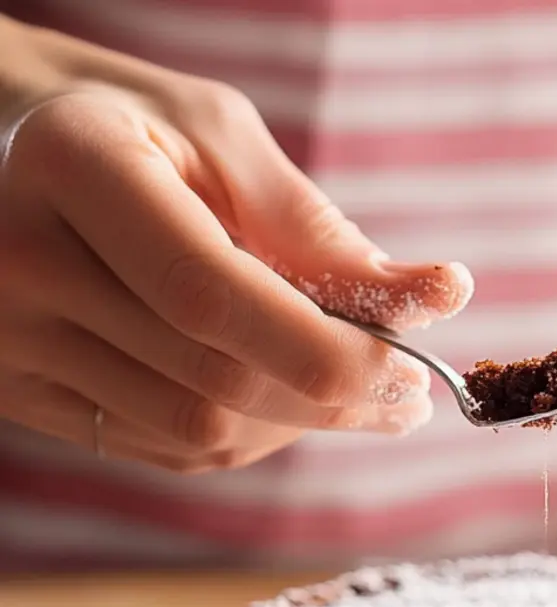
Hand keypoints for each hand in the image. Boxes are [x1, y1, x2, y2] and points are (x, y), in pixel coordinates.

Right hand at [0, 19, 472, 472]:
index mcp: (74, 170)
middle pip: (217, 379)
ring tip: (362, 398)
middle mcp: (21, 262)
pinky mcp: (22, 390)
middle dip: (337, 395)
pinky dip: (250, 436)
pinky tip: (288, 403)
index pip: (214, 298)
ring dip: (301, 424)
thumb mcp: (216, 135)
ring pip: (198, 428)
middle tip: (410, 390)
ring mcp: (11, 338)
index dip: (329, 351)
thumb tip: (432, 299)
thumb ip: (313, 226)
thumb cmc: (127, 127)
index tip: (412, 366)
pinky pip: (166, 446)